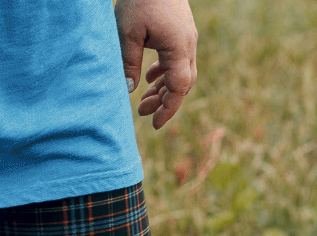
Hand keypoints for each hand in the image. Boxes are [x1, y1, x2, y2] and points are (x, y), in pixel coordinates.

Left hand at [116, 0, 197, 129]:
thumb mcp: (127, 31)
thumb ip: (129, 62)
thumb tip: (129, 90)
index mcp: (179, 49)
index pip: (178, 89)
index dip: (167, 109)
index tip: (154, 123)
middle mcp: (188, 47)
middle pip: (182, 85)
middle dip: (164, 102)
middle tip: (143, 113)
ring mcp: (187, 39)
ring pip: (180, 73)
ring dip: (164, 88)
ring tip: (145, 98)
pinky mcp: (181, 32)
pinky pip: (177, 60)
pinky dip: (165, 72)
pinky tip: (151, 77)